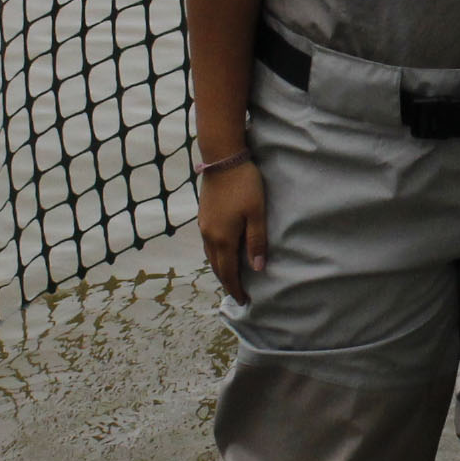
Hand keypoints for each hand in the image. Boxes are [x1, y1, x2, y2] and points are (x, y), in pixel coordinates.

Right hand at [199, 161, 267, 296]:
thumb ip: (256, 242)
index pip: (228, 272)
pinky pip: (208, 244)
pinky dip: (216, 255)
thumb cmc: (244, 185)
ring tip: (231, 278)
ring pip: (210, 256)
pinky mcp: (203, 216)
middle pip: (216, 267)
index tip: (243, 301)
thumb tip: (257, 268)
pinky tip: (223, 253)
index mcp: (223, 238)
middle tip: (238, 294)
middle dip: (227, 282)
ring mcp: (203, 225)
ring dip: (220, 269)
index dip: (235, 288)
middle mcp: (209, 235)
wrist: (222, 159)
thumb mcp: (257, 213)